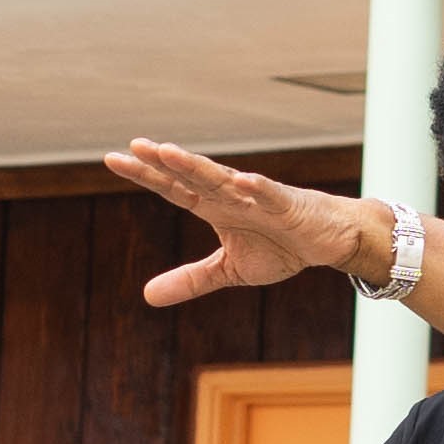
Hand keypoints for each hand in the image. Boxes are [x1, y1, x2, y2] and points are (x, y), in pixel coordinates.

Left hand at [109, 141, 389, 305]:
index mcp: (215, 207)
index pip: (173, 188)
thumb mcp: (229, 270)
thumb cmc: (281, 246)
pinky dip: (258, 189)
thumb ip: (190, 279)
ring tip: (169, 153)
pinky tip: (243, 180)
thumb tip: (146, 296)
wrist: (329, 241)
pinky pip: (271, 196)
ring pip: (223, 179)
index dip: (146, 175)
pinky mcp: (288, 205)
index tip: (114, 159)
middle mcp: (231, 195)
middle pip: (191, 176)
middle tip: (133, 147)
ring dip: (197, 167)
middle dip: (163, 163)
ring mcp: (259, 197)